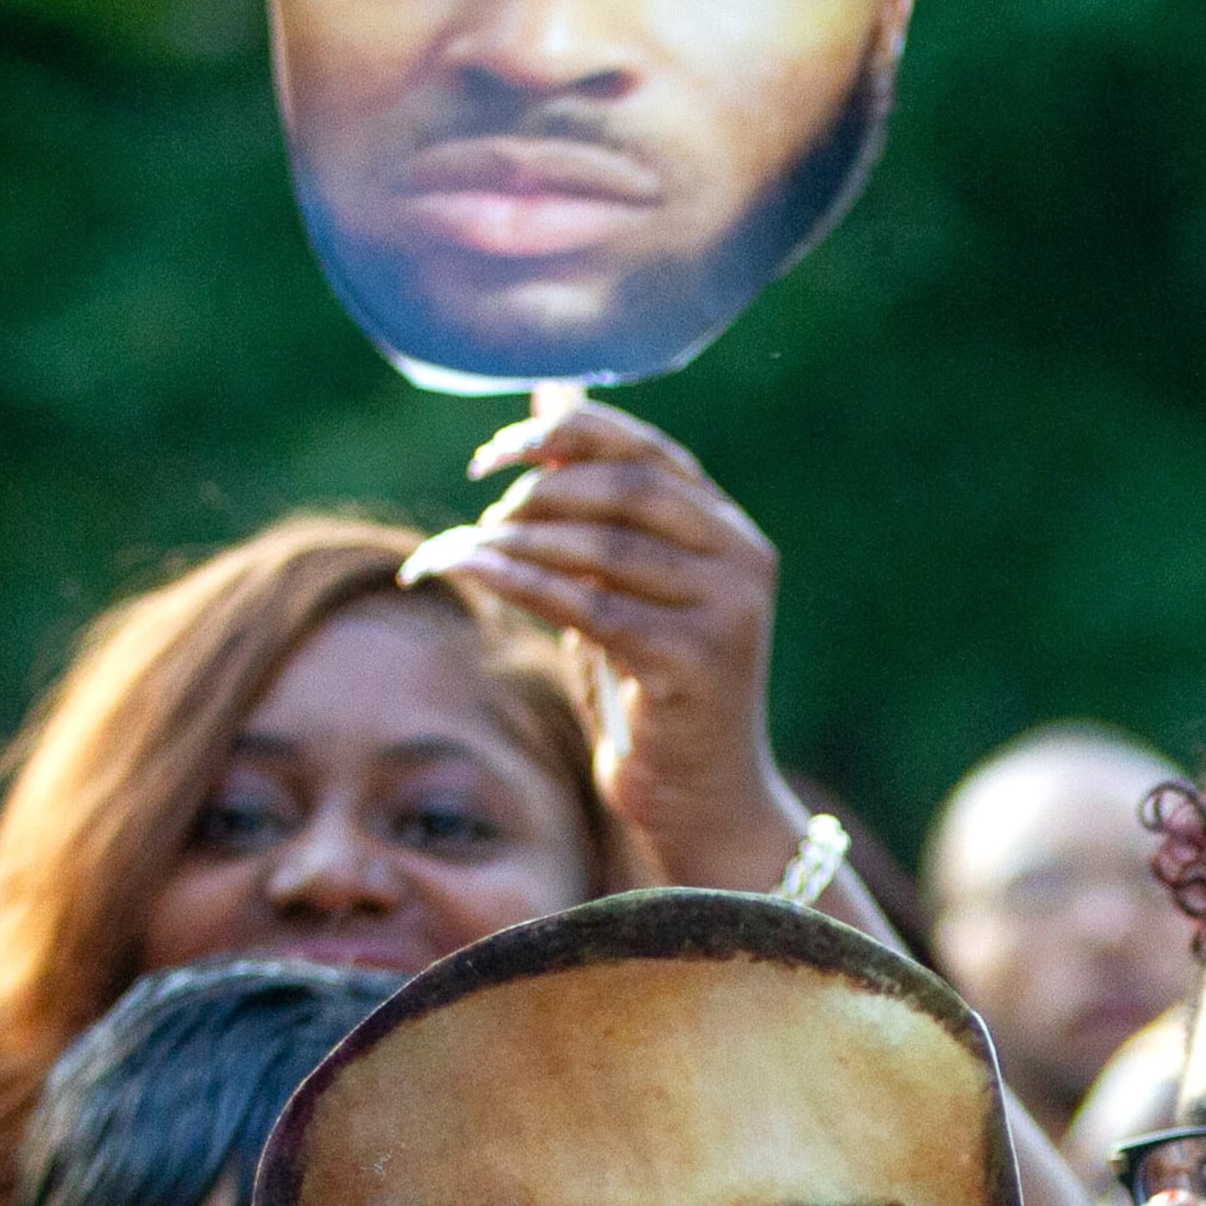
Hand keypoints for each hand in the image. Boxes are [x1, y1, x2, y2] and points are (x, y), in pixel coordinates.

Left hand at [405, 401, 796, 891]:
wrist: (704, 802)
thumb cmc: (652, 697)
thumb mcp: (622, 590)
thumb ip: (592, 508)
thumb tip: (545, 403)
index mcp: (729, 530)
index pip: (646, 449)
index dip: (566, 434)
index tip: (493, 454)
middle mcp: (741, 558)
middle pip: (626, 486)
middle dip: (540, 489)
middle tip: (483, 513)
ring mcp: (725, 610)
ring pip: (604, 545)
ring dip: (519, 539)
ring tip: (464, 548)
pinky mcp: (694, 663)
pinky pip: (591, 606)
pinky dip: (522, 583)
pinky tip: (472, 571)